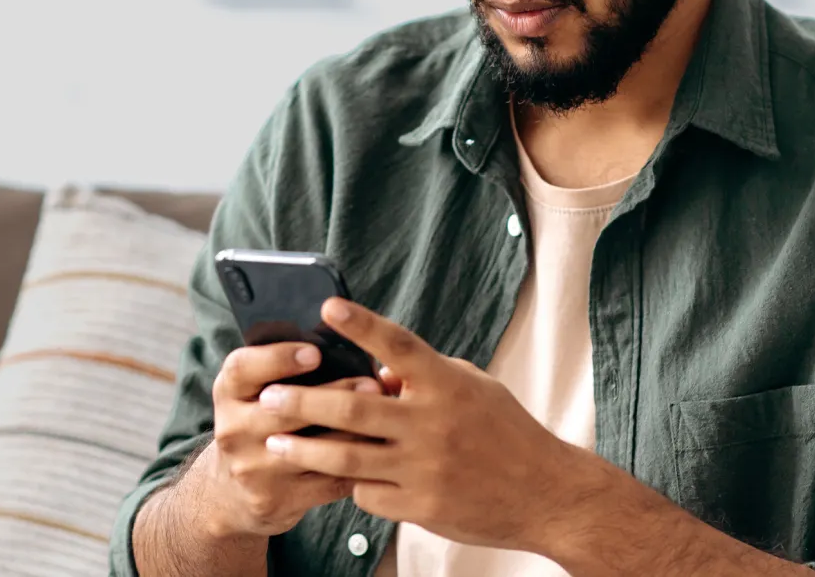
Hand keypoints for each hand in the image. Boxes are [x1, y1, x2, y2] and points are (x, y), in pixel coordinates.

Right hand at [197, 341, 383, 538]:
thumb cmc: (257, 424)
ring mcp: (252, 469)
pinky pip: (324, 482)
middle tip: (371, 384)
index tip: (315, 351)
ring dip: (351, 433)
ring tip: (384, 419)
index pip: (242, 368)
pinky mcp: (273, 500)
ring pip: (310, 449)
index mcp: (227, 393)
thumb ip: (281, 371)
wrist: (230, 493)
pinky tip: (378, 453)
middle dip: (332, 395)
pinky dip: (355, 467)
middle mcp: (233, 430)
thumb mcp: (252, 394)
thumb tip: (341, 343)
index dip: (278, 358)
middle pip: (283, 410)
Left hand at [257, 299, 588, 553]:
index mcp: (447, 384)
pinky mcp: (421, 507)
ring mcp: (425, 468)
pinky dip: (353, 483)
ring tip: (273, 440)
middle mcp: (433, 424)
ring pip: (347, 458)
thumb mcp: (473, 389)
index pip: (398, 345)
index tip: (327, 307)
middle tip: (267, 396)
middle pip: (353, 409)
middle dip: (303, 402)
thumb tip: (376, 370)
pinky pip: (368, 493)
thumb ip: (425, 377)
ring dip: (305, 448)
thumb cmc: (506, 432)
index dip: (361, 324)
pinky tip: (341, 478)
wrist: (547, 495)